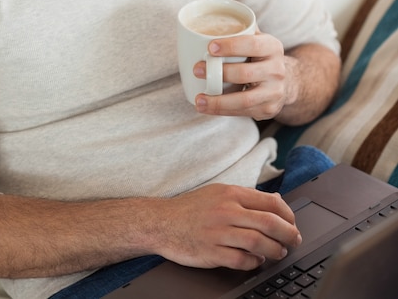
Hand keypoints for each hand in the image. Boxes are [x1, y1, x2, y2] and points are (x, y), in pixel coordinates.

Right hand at [152, 184, 301, 270]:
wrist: (162, 222)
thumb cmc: (191, 208)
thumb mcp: (219, 193)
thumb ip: (247, 197)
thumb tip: (276, 201)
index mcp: (231, 194)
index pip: (271, 203)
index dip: (288, 216)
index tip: (292, 224)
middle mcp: (226, 211)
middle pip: (269, 223)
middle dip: (289, 234)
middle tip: (294, 241)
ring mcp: (219, 232)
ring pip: (259, 243)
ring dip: (274, 251)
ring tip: (278, 253)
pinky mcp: (211, 252)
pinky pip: (241, 260)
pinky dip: (253, 263)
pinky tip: (256, 261)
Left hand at [193, 30, 288, 119]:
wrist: (285, 81)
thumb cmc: (260, 56)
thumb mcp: (257, 39)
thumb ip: (240, 29)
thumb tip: (210, 20)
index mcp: (273, 47)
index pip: (252, 45)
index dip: (231, 46)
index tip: (210, 47)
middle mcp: (277, 70)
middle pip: (246, 73)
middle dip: (219, 73)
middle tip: (197, 70)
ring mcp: (274, 92)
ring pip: (244, 99)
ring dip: (218, 101)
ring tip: (199, 100)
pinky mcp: (268, 109)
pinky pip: (243, 112)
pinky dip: (222, 111)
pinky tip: (207, 108)